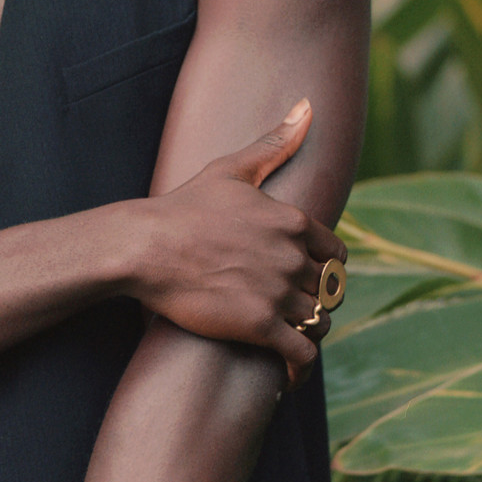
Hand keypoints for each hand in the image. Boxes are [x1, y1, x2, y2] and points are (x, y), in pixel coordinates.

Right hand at [133, 100, 345, 383]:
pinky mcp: (259, 326)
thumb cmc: (184, 207)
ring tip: (295, 338)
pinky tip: (292, 374)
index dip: (327, 269)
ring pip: (319, 321)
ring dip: (312, 331)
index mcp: (294, 221)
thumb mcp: (231, 169)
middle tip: (300, 310)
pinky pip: (300, 352)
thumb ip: (274, 143)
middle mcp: (293, 256)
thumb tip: (307, 107)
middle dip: (319, 301)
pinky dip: (302, 366)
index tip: (311, 278)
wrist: (144, 248)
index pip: (337, 254)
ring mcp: (277, 292)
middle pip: (330, 289)